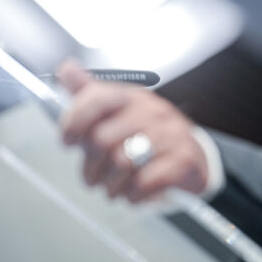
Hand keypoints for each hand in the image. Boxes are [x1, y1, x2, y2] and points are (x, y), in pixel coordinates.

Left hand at [57, 59, 208, 201]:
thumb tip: (67, 67)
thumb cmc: (150, 136)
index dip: (74, 120)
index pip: (98, 99)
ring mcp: (170, 135)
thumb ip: (91, 94)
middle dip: (90, 166)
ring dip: (110, 184)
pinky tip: (132, 193)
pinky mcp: (182, 160)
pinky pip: (145, 182)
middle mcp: (152, 112)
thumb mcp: (122, 111)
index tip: (67, 140)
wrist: (194, 157)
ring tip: (111, 188)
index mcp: (133, 98)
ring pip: (122, 163)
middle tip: (91, 176)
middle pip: (103, 139)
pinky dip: (132, 194)